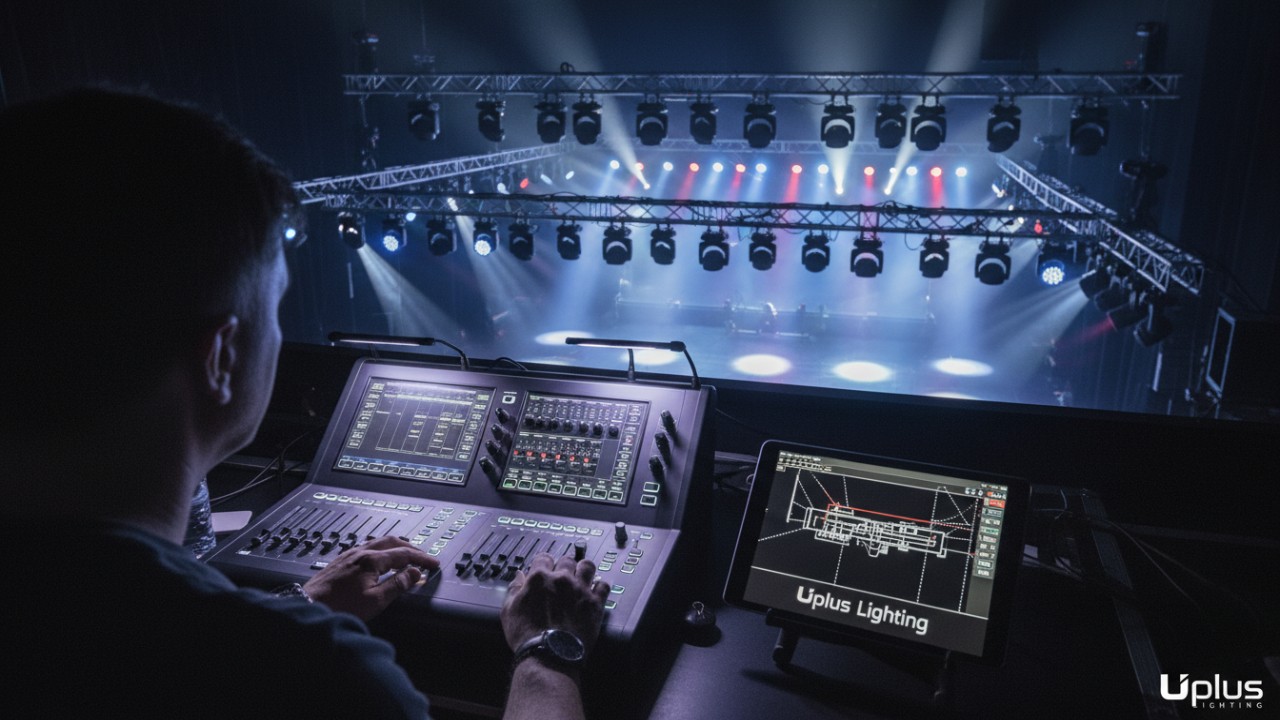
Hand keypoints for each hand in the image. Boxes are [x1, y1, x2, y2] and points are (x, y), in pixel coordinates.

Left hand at [302, 535, 437, 620]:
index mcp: (371, 560)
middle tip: (422, 557)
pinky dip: (381, 551)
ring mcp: (349, 556)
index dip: (422, 558)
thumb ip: (397, 585)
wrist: (309, 607)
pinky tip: (379, 561)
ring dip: (395, 547)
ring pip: (378, 543)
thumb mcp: (375, 600)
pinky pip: (367, 548)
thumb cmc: (340, 606)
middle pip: (392, 542)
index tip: (433, 563)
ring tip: (404, 556)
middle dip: (411, 547)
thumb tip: (415, 573)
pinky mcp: (341, 562)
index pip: (404, 554)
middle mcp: (360, 553)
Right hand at [501, 553, 610, 656]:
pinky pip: (603, 585)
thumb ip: (514, 589)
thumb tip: (519, 576)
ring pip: (587, 566)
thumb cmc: (527, 635)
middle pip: (567, 560)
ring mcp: (580, 590)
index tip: (544, 570)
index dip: (544, 564)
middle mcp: (562, 580)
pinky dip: (599, 587)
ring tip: (581, 579)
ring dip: (583, 571)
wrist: (548, 655)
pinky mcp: (595, 603)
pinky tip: (595, 592)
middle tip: (562, 578)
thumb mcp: (509, 610)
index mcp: (539, 578)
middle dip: (564, 567)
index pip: (544, 558)